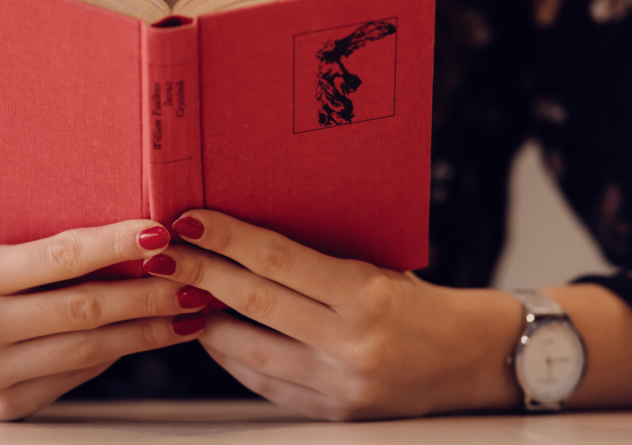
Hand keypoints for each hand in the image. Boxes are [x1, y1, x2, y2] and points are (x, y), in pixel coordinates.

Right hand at [0, 220, 210, 419]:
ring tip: (191, 312)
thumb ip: (49, 258)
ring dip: (149, 330)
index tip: (161, 232)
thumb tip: (137, 244)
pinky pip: (79, 375)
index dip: (115, 244)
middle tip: (196, 280)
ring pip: (90, 349)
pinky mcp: (9, 406)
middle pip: (84, 308)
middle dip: (149, 294)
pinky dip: (121, 353)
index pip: (60, 255)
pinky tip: (153, 336)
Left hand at [144, 210, 523, 419]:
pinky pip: (263, 382)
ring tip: (175, 291)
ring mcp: (338, 385)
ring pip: (248, 350)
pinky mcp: (331, 412)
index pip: (279, 260)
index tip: (189, 220)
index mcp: (366, 295)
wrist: (469, 361)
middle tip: (162, 252)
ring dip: (204, 319)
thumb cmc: (418, 302)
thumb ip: (317, 259)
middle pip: (254, 302)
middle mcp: (350, 343)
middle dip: (200, 273)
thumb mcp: (377, 266)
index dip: (228, 238)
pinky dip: (231, 356)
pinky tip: (211, 331)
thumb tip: (245, 235)